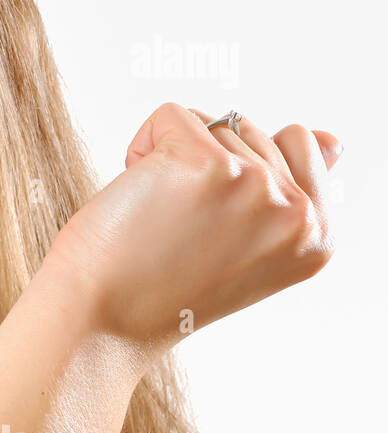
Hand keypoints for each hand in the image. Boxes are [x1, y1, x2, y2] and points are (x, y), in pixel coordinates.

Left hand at [42, 102, 341, 355]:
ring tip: (159, 218)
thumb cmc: (159, 282)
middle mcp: (298, 212)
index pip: (301, 144)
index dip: (241, 168)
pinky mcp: (206, 164)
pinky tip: (137, 198)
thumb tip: (332, 138)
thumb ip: (293, 189)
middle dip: (205, 164)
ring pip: (212, 120)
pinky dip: (142, 146)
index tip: (211, 222)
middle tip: (179, 228)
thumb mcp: (245, 243)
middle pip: (252, 128)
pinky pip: (171, 114)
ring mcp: (256, 185)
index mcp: (318, 235)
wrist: (101, 318)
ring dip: (172, 158)